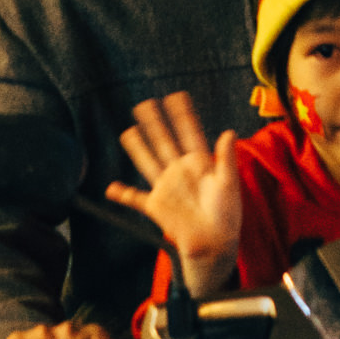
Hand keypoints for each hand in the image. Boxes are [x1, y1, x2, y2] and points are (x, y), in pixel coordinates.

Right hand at [107, 93, 242, 295]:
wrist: (215, 242)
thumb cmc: (226, 214)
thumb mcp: (228, 184)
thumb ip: (226, 159)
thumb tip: (229, 132)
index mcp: (200, 164)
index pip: (189, 133)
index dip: (182, 115)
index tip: (176, 96)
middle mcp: (180, 171)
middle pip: (164, 141)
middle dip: (155, 123)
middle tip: (144, 104)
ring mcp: (167, 187)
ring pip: (148, 161)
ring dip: (138, 147)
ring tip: (129, 131)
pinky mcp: (156, 206)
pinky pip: (135, 199)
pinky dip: (123, 195)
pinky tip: (111, 188)